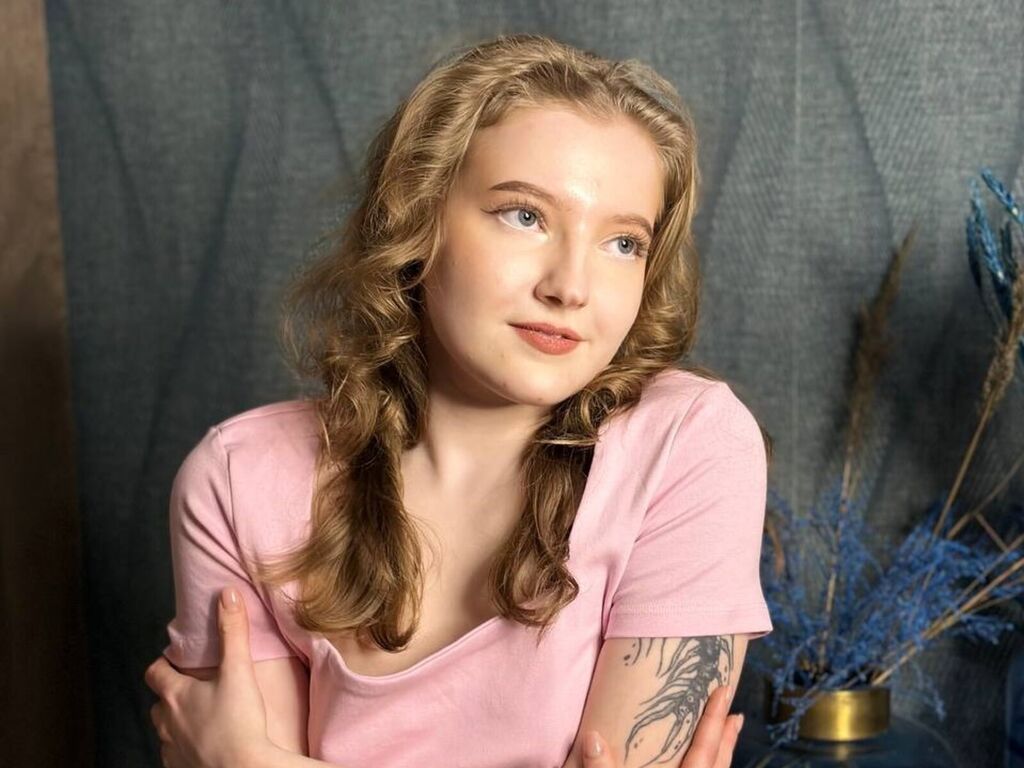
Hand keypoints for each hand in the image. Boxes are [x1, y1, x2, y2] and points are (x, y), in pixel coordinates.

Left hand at [144, 587, 272, 767]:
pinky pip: (176, 757)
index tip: (176, 660)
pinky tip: (204, 746)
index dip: (163, 664)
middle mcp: (167, 723)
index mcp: (176, 695)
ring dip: (177, 723)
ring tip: (201, 718)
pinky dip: (186, 749)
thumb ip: (233, 631)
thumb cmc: (239, 723)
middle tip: (194, 688)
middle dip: (171, 695)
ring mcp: (172, 750)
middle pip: (159, 703)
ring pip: (165, 732)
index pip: (155, 673)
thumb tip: (228, 594)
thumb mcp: (239, 669)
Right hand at [582, 684, 742, 767]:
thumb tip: (592, 737)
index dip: (715, 719)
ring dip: (720, 753)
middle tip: (735, 712)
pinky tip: (698, 763)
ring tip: (726, 733)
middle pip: (717, 762)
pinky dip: (707, 767)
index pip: (703, 749)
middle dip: (726, 737)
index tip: (724, 691)